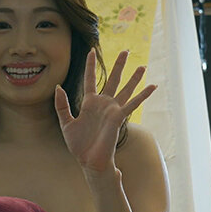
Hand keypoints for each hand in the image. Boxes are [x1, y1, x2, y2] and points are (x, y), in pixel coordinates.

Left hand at [54, 49, 156, 173]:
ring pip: (125, 89)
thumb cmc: (78, 145)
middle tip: (126, 51)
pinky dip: (143, 95)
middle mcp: (103, 103)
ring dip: (134, 78)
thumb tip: (58, 87)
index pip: (91, 79)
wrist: (88, 160)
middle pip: (112, 79)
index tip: (92, 51)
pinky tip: (152, 86)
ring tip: (142, 66)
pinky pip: (133, 104)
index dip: (91, 65)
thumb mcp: (65, 122)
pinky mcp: (119, 117)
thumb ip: (62, 105)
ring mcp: (112, 109)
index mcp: (89, 103)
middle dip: (119, 65)